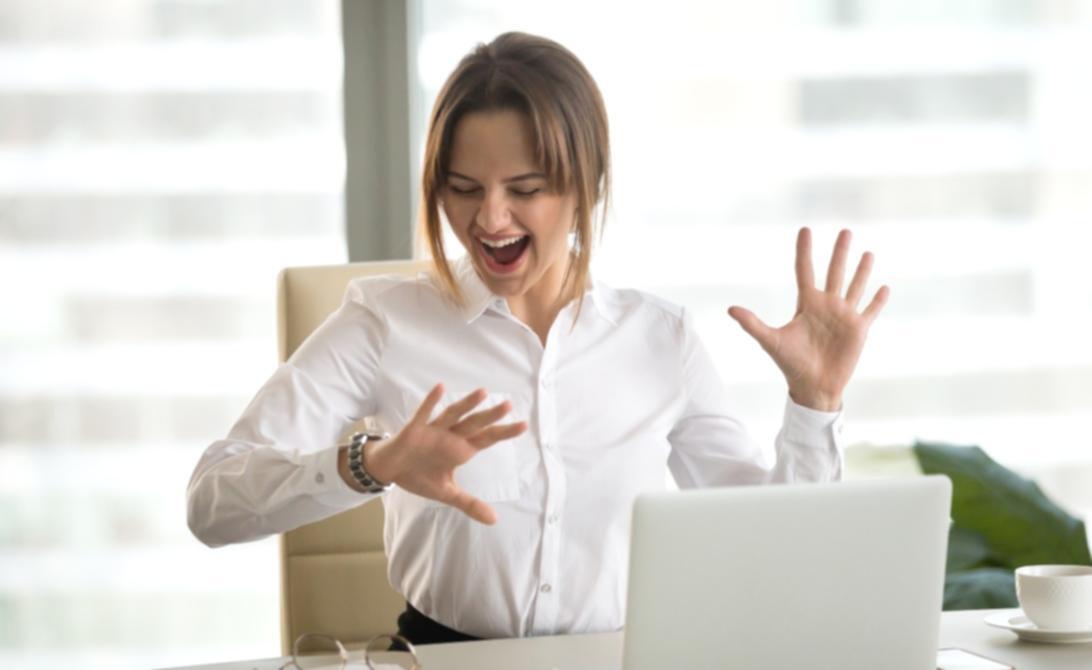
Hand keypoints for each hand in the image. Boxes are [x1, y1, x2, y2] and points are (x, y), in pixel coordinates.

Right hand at [364, 384, 526, 523]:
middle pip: (474, 424)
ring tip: (483, 393)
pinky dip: (431, 402)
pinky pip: (423, 415)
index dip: (504, 432)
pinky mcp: (413, 431)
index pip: (487, 439)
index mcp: (460, 450)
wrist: (389, 470)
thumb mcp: (446, 493)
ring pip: (453, 415)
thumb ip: (470, 504)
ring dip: (466, 405)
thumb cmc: (419, 475)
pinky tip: (440, 389)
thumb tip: (494, 520)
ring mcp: (433, 431)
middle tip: (508, 406)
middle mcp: (450, 437)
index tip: (524, 425)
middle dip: (490, 417)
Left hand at [727, 227, 888, 411]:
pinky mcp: (859, 330)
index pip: (805, 270)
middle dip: (840, 252)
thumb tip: (730, 309)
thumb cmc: (790, 364)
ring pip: (855, 286)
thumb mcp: (771, 341)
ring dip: (862, 270)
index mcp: (806, 304)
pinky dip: (878, 300)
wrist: (812, 387)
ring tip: (867, 253)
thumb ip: (752, 324)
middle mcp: (826, 305)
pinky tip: (884, 287)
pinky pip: (871, 311)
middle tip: (845, 230)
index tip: (805, 230)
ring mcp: (844, 316)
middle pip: (834, 272)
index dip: (805, 251)